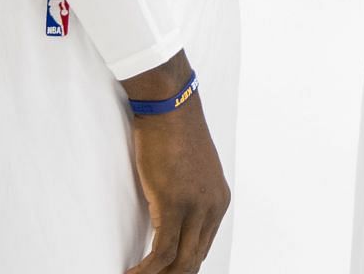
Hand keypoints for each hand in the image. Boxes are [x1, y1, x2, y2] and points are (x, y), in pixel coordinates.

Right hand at [124, 99, 230, 273]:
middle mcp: (213, 207)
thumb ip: (187, 195)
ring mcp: (196, 207)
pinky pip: (162, 253)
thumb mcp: (188, 170)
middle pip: (193, 260)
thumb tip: (169, 215)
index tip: (163, 273)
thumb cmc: (173, 131)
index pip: (202, 248)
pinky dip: (145, 270)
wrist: (169, 106)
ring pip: (179, 262)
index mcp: (218, 201)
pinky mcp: (174, 205)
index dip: (182, 266)